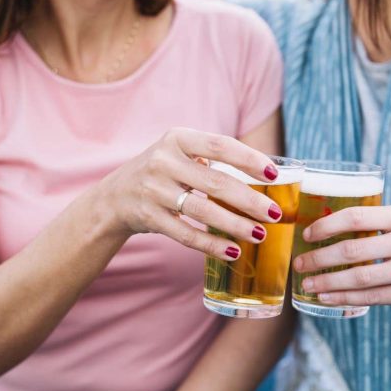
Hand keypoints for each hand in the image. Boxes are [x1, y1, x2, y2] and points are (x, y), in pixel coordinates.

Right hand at [99, 127, 284, 260]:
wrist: (115, 196)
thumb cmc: (164, 172)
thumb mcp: (181, 154)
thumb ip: (214, 159)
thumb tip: (266, 176)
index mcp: (178, 138)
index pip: (220, 145)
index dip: (249, 160)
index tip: (274, 175)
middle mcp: (163, 161)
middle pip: (216, 182)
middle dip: (250, 200)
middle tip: (275, 213)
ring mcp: (154, 190)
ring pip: (203, 211)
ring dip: (236, 225)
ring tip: (260, 234)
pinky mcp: (149, 218)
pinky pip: (186, 235)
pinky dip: (212, 245)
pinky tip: (234, 251)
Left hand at [292, 206, 390, 313]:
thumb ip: (380, 226)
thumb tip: (332, 232)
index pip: (356, 216)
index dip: (327, 225)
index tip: (307, 234)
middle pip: (352, 249)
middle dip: (319, 258)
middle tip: (299, 263)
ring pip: (359, 277)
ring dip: (328, 282)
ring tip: (307, 284)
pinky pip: (373, 297)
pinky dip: (346, 299)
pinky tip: (328, 298)